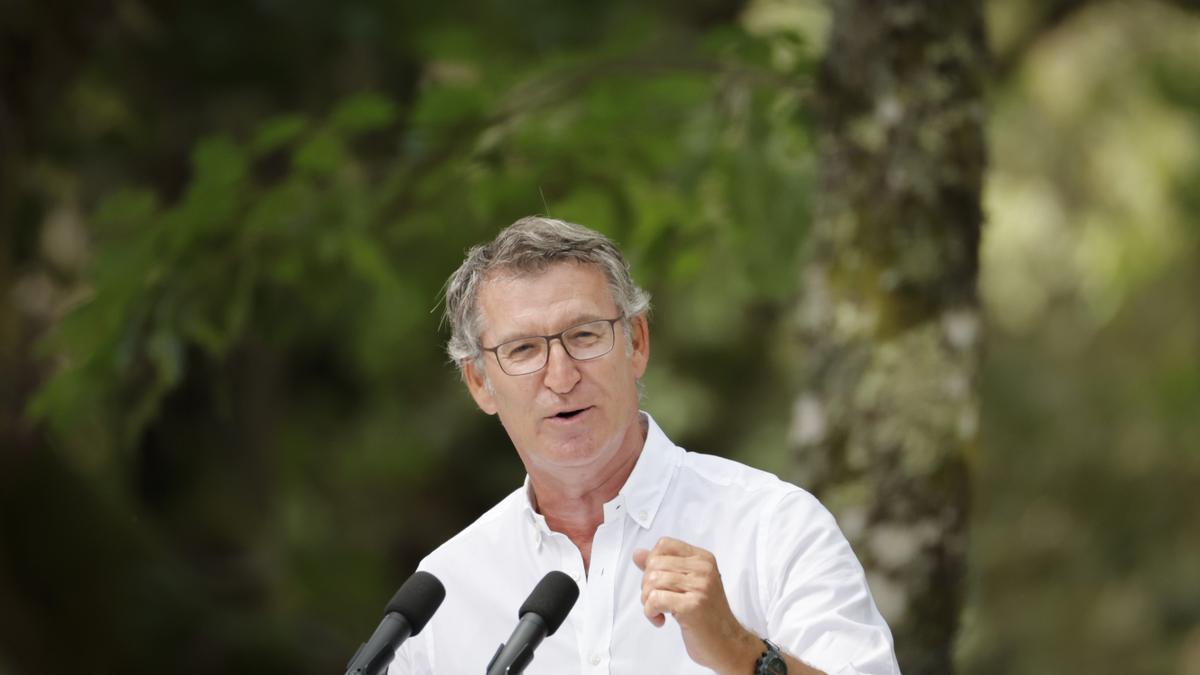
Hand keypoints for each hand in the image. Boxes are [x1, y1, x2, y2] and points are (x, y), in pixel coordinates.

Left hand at [632, 537, 761, 673]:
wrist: (728, 644)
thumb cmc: (707, 616)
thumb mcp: (686, 585)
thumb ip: (662, 567)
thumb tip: (638, 554)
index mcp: (703, 559)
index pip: (664, 544)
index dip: (652, 563)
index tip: (658, 582)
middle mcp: (703, 569)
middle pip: (654, 563)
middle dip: (646, 585)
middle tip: (656, 602)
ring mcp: (699, 586)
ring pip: (652, 580)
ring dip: (647, 601)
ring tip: (658, 611)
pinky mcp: (692, 606)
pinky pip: (654, 599)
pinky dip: (650, 612)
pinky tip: (660, 620)